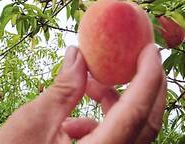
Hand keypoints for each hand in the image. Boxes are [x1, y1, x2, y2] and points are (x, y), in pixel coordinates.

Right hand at [0, 43, 165, 143]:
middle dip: (143, 86)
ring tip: (87, 86)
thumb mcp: (35, 121)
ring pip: (130, 131)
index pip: (135, 112)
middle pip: (145, 123)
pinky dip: (100, 123)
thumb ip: (65, 87)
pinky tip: (72, 121)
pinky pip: (114, 141)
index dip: (147, 77)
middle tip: (135, 56)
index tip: (150, 49)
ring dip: (114, 103)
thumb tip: (78, 54)